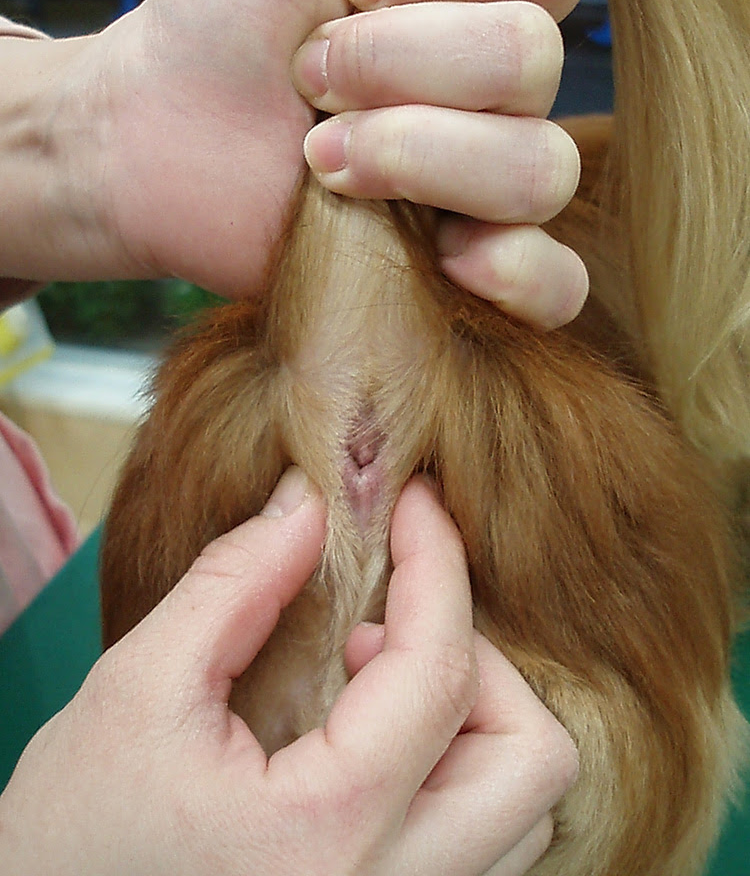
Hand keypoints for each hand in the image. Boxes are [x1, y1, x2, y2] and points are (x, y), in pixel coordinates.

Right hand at [0, 472, 576, 874]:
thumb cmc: (76, 836)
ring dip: (474, 713)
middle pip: (532, 759)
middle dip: (479, 657)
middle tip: (387, 620)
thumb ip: (234, 585)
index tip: (416, 503)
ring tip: (372, 677)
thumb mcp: (138, 691)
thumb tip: (311, 505)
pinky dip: (459, 766)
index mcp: (325, 837)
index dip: (437, 564)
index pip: (439, 671)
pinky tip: (376, 736)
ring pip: (524, 807)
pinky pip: (488, 840)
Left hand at [13, 0, 589, 318]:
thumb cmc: (232, 12)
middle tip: (314, 75)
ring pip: (540, 170)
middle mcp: (503, 89)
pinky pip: (556, 286)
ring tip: (323, 158)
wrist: (163, 127)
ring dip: (413, 152)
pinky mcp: (465, 268)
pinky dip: (516, 273)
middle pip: (536, 62)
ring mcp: (488, 185)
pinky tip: (450, 256)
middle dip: (400, 61)